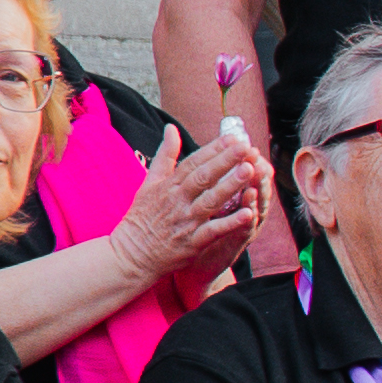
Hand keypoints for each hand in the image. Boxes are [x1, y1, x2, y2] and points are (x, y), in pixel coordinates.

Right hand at [107, 124, 267, 286]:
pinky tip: (249, 213)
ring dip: (230, 186)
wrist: (131, 254)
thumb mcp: (149, 183)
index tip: (233, 137)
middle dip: (225, 161)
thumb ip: (165, 156)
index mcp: (169, 186)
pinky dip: (230, 223)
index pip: (193, 163)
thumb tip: (171, 128)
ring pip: (210, 201)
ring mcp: (185, 222)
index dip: (213, 149)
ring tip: (249, 171)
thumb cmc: (143, 217)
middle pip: (203, 177)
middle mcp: (177, 201)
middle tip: (246, 147)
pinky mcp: (192, 243)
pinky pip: (214, 231)